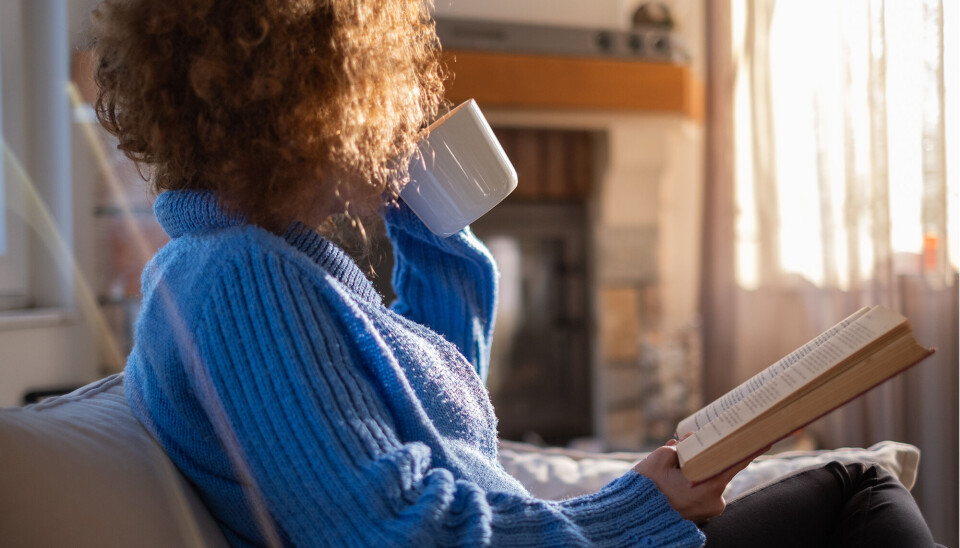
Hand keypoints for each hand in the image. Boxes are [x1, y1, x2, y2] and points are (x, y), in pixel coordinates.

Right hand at [632, 439, 768, 523]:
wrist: (633, 520)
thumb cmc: (646, 491)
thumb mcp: (658, 460)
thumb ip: (677, 447)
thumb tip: (686, 442)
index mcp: (708, 487)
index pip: (735, 463)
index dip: (749, 449)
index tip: (765, 439)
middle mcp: (714, 502)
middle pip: (718, 471)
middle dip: (706, 457)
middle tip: (687, 448)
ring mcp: (708, 511)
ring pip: (707, 481)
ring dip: (696, 472)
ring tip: (671, 470)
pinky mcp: (700, 516)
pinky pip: (700, 492)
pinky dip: (691, 484)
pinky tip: (673, 481)